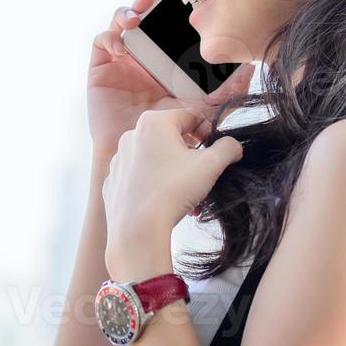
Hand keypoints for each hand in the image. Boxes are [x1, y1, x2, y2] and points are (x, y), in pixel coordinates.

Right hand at [88, 0, 258, 157]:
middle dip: (148, 4)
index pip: (168, 26)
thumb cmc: (167, 136)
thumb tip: (249, 70)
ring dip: (126, 13)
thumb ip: (224, 92)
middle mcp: (143, 56)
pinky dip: (110, 36)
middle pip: (144, 17)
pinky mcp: (101, 68)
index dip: (171, 10)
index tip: (180, 0)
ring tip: (135, 20)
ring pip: (121, 22)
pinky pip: (102, 40)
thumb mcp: (200, 110)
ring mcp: (121, 60)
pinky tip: (122, 48)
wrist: (137, 155)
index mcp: (166, 61)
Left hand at [101, 107, 243, 273]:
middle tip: (204, 176)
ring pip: (156, 160)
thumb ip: (227, 148)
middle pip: (171, 139)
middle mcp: (131, 136)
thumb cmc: (173, 191)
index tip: (217, 149)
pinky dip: (155, 185)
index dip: (207, 131)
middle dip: (191, 157)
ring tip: (190, 197)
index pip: (189, 117)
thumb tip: (233, 146)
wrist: (137, 229)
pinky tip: (167, 203)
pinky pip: (140, 178)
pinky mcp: (113, 182)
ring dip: (176, 173)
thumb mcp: (211, 165)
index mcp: (153, 123)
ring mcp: (119, 160)